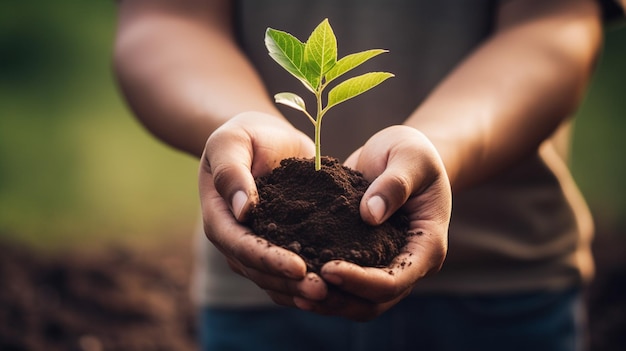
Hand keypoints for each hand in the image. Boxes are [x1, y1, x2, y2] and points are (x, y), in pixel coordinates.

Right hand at [198, 111, 327, 303]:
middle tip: (323, 291)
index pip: (241, 246)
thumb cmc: (244, 136)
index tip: (299, 267)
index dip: (269, 259)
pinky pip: (290, 273)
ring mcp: (257, 247)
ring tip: (332, 295)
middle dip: (290, 284)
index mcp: (219, 218)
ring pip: (274, 280)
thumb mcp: (231, 142)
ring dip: (301, 291)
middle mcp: (235, 240)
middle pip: (259, 271)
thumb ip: (231, 172)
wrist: (265, 139)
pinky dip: (309, 282)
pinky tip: (335, 289)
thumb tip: (243, 209)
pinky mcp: (280, 246)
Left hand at [293, 125, 451, 320]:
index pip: (394, 280)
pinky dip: (321, 285)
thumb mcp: (410, 158)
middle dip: (338, 299)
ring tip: (292, 291)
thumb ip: (394, 184)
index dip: (361, 281)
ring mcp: (386, 266)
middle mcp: (408, 265)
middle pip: (374, 302)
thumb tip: (369, 215)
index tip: (328, 267)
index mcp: (426, 247)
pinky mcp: (365, 260)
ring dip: (326, 301)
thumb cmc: (412, 153)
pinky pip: (344, 285)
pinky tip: (291, 278)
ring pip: (357, 303)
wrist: (403, 156)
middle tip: (301, 287)